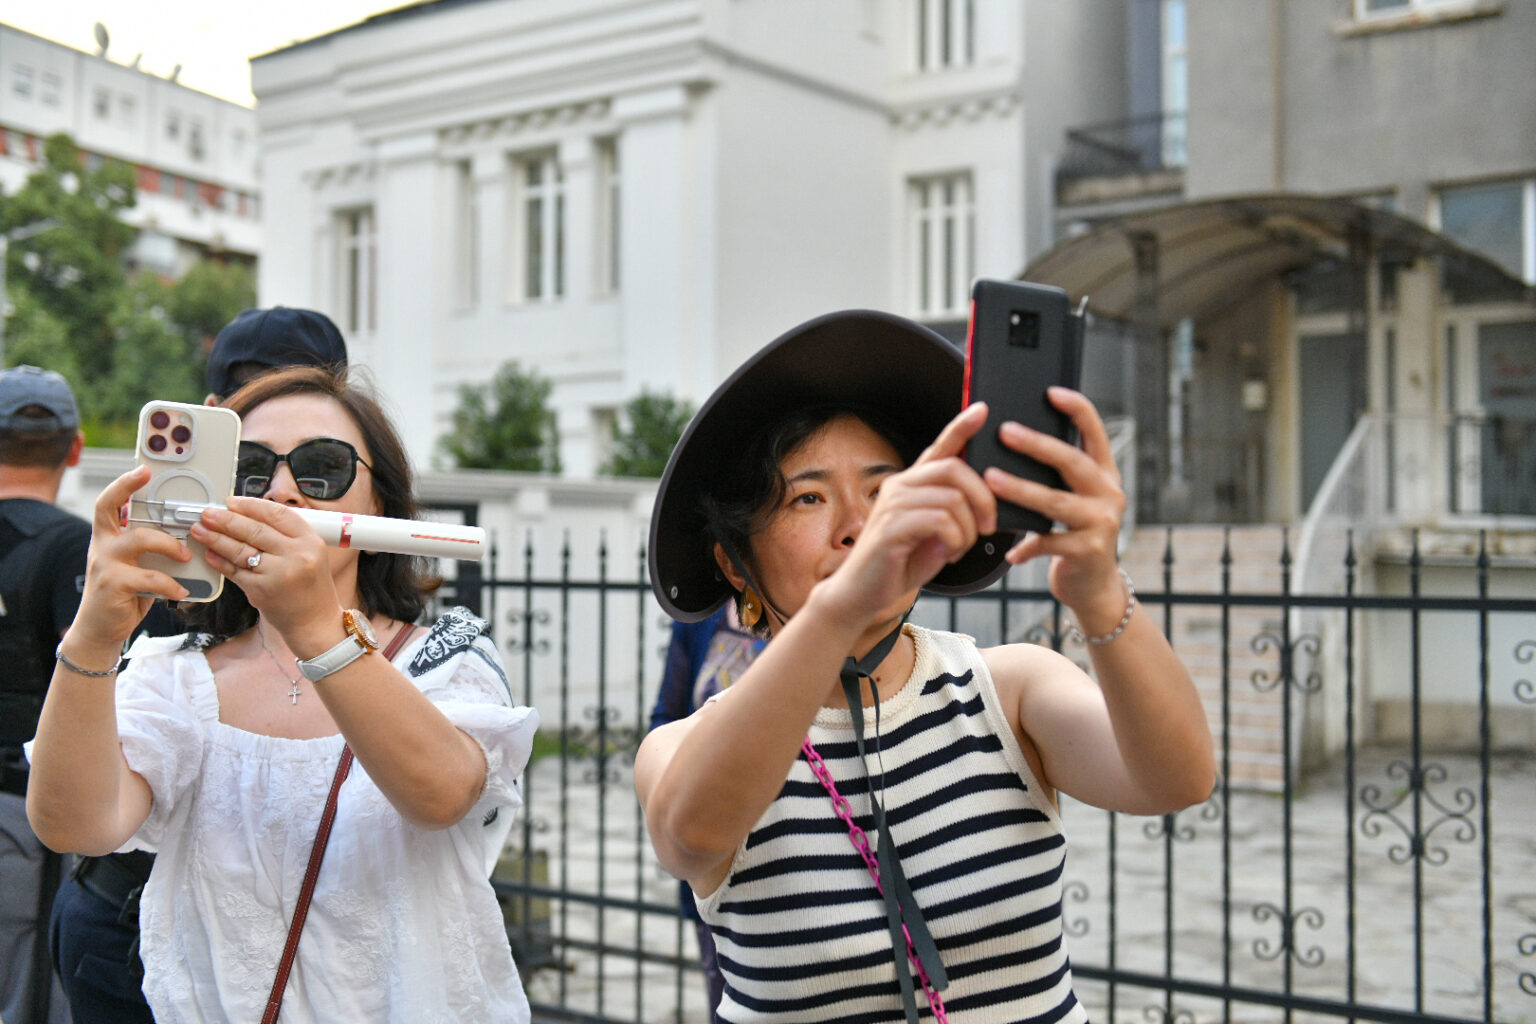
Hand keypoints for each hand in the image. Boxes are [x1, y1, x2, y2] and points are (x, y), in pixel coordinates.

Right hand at [64, 466, 191, 654]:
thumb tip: (191, 534)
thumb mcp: (138, 565)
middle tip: (165, 491)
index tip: (143, 469)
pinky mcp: (113, 585)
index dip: (124, 483)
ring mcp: (105, 564)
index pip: (109, 502)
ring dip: (169, 545)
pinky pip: (150, 577)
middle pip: (111, 509)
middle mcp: (102, 545)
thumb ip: (152, 549)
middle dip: (133, 493)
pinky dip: (171, 584)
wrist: (101, 629)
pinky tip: (181, 591)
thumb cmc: (126, 593)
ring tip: (185, 555)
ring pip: (139, 539)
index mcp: (109, 537)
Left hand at [190, 496, 342, 649]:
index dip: (251, 505)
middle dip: (227, 519)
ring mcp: (278, 574)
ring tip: (200, 530)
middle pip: (255, 530)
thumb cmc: (310, 587)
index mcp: (310, 541)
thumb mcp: (310, 554)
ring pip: (241, 550)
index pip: (277, 514)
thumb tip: (246, 517)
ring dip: (216, 538)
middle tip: (208, 513)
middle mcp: (296, 555)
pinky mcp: (261, 590)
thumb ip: (284, 536)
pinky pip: (234, 571)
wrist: (315, 622)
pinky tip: (209, 553)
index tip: (232, 501)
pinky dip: (219, 561)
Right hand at [817, 403, 997, 625]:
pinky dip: (955, 540)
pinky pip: (941, 521)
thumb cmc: (899, 564)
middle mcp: (900, 486)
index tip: (982, 409)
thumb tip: (985, 506)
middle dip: (983, 497)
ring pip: (952, 499)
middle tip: (989, 526)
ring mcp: (893, 504)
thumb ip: (955, 515)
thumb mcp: (936, 535)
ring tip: (958, 549)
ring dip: (968, 529)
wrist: (862, 594)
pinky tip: (946, 554)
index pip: (940, 447)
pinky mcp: (891, 527)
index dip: (961, 427)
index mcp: (912, 484)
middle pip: (954, 468)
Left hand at [983, 387, 1126, 621]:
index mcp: (1105, 475)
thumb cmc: (1073, 535)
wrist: (1094, 586)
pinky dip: (1025, 546)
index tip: (1051, 392)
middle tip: (1005, 431)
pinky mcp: (1089, 551)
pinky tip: (1008, 552)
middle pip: (1073, 462)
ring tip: (990, 480)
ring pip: (1056, 502)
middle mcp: (1110, 494)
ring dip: (1020, 490)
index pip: (1095, 433)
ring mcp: (1102, 523)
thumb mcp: (1074, 501)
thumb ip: (1056, 477)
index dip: (1077, 409)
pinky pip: (1048, 543)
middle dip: (1038, 445)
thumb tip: (1011, 442)